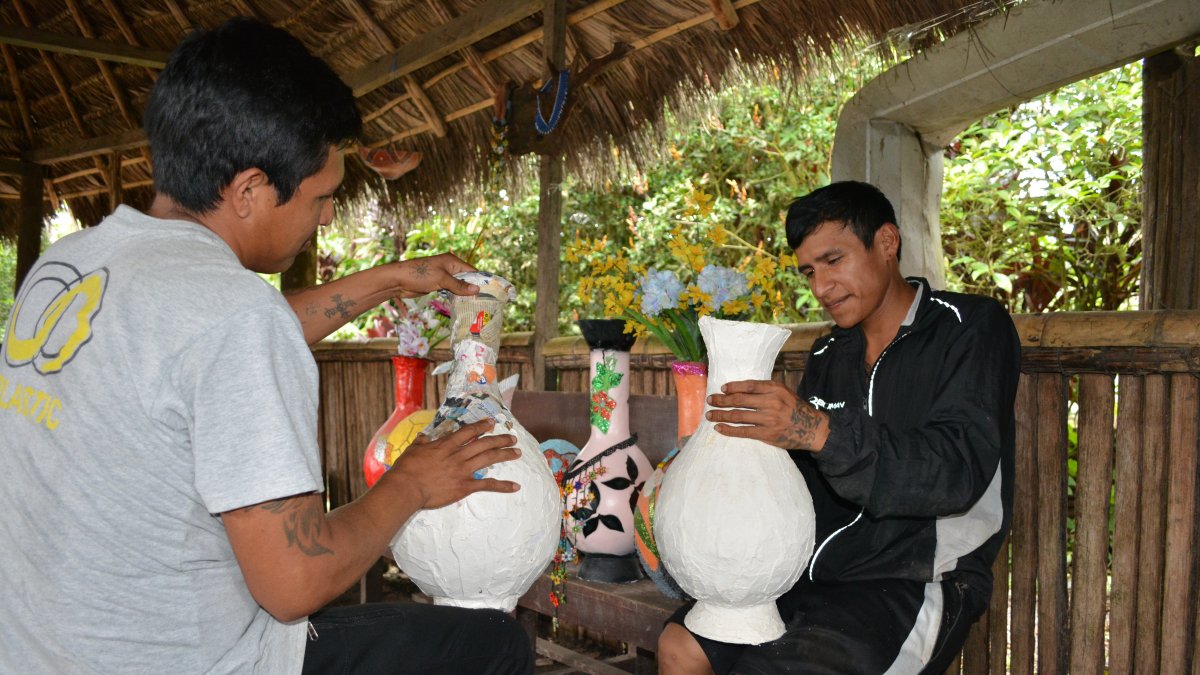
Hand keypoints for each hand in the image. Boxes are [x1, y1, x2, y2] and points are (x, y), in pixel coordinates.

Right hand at [389, 420, 520, 507]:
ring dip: (505, 454)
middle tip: (513, 438)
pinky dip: (503, 486)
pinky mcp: (465, 486)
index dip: (481, 426)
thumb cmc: (406, 469)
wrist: (406, 488)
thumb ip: (421, 443)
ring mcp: (463, 470)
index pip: (468, 432)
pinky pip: (487, 485)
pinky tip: (515, 486)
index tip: (491, 423)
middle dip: (500, 439)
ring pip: (489, 458)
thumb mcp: (412, 450)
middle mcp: (458, 455)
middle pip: (484, 443)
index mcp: (446, 445)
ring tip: (517, 452)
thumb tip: (423, 437)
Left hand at [393, 253, 477, 297]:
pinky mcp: (437, 284)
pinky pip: (450, 290)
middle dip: (473, 289)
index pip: (471, 271)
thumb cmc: (420, 275)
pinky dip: (455, 296)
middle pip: (466, 279)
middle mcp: (449, 267)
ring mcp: (442, 276)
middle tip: (483, 302)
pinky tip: (461, 304)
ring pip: (458, 286)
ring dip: (464, 294)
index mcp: (452, 261)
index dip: (480, 281)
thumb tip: (477, 289)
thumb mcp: (441, 279)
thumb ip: (459, 285)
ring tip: (475, 305)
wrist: (398, 280)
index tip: (490, 292)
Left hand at [705, 380, 828, 450]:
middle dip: (721, 400)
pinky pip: (743, 431)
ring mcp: (769, 419)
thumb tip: (740, 389)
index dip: (733, 386)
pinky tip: (719, 428)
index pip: (749, 385)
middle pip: (740, 400)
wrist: (813, 428)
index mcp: (776, 389)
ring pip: (739, 415)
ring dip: (721, 415)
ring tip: (709, 414)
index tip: (722, 388)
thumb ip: (766, 390)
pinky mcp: (767, 434)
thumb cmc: (795, 409)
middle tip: (709, 400)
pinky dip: (729, 430)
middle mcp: (772, 402)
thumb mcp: (784, 393)